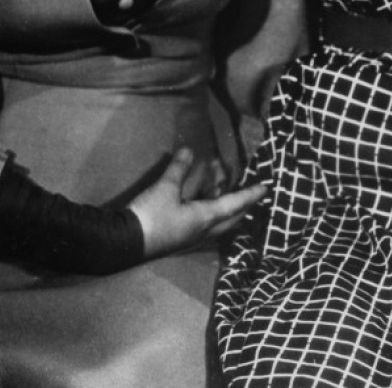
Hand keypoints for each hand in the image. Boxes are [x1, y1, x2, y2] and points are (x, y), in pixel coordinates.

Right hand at [127, 148, 266, 258]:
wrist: (125, 244)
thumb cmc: (151, 216)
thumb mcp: (165, 188)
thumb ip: (178, 168)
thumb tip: (189, 149)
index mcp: (205, 218)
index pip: (235, 204)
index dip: (250, 195)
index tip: (266, 188)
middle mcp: (204, 231)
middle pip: (231, 220)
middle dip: (243, 207)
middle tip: (250, 196)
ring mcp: (192, 240)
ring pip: (219, 227)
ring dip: (227, 213)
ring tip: (229, 199)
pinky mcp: (180, 242)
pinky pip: (206, 230)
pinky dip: (212, 218)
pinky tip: (204, 212)